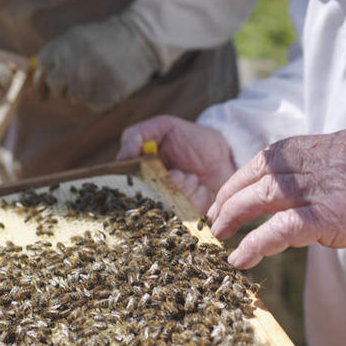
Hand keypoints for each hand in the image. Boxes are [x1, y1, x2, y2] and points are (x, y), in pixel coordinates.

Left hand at [35, 13, 159, 111]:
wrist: (140, 37)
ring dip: (83, 94)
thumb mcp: (76, 38)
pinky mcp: (108, 92)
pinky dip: (99, 99)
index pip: (42, 71)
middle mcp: (75, 60)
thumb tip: (37, 86)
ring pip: (75, 98)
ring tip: (98, 79)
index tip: (44, 93)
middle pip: (56, 86)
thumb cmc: (104, 41)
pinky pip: (94, 105)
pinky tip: (109, 85)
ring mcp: (92, 78)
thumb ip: (55, 57)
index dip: (41, 84)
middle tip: (77, 83)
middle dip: (62, 89)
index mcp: (64, 44)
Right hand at [117, 115, 235, 212]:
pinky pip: (185, 214)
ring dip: (184, 186)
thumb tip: (122, 157)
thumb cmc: (190, 138)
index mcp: (136, 175)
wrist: (224, 154)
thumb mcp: (162, 127)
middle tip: (180, 170)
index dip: (133, 181)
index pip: (122, 186)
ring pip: (166, 205)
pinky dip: (196, 196)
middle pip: (145, 199)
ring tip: (193, 176)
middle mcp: (147, 195)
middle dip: (166, 181)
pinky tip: (201, 187)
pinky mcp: (185, 218)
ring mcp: (166, 208)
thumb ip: (136, 135)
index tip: (150, 171)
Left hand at [207, 128, 345, 275]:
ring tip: (219, 234)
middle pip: (265, 170)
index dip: (245, 173)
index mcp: (340, 144)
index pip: (277, 152)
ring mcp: (339, 184)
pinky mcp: (344, 216)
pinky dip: (255, 242)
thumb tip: (291, 207)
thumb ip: (329, 184)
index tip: (227, 194)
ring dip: (234, 214)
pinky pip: (284, 227)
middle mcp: (336, 156)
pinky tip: (240, 257)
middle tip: (214, 218)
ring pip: (267, 193)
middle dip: (231, 194)